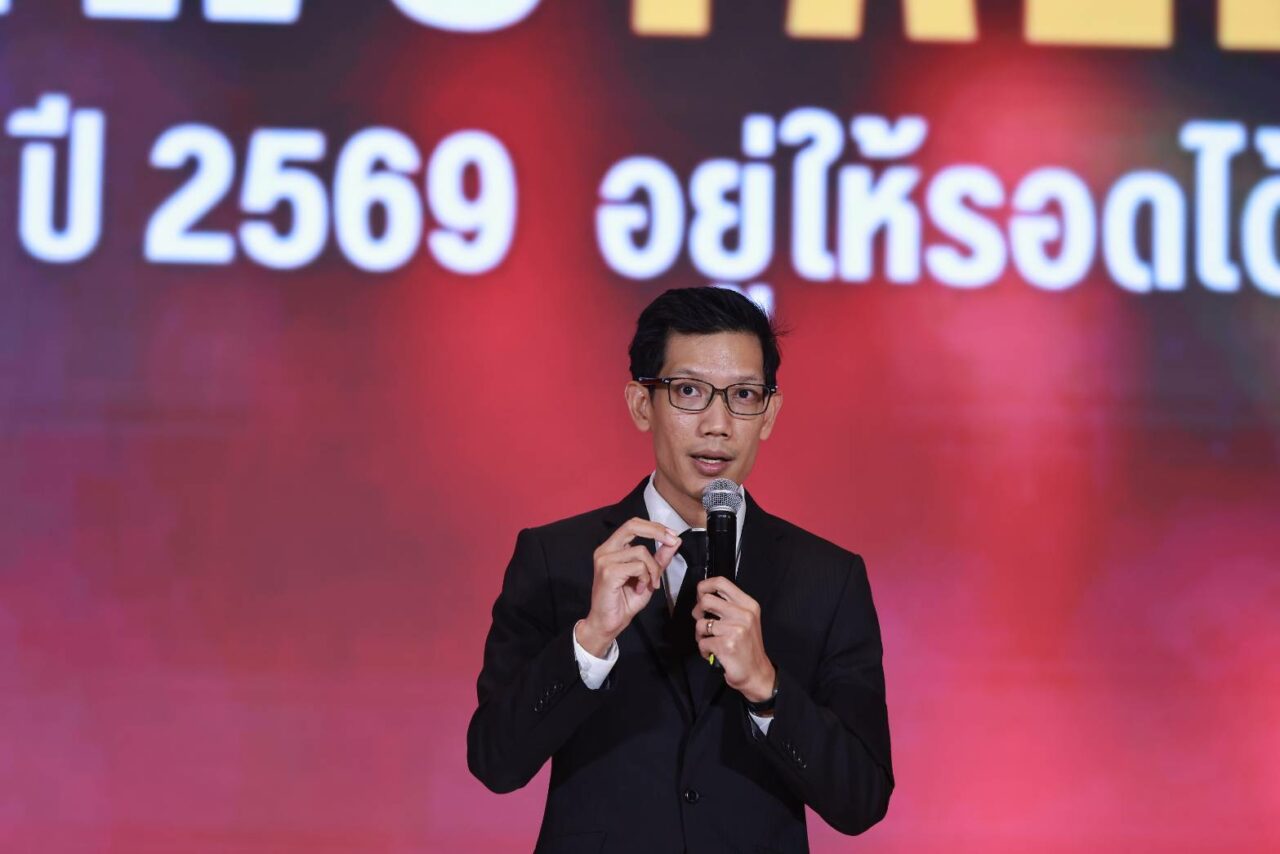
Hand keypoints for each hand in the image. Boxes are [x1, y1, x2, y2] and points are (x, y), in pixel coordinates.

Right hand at [578, 518, 680, 656]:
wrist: (608, 623)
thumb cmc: (624, 601)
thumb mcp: (648, 576)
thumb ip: (659, 558)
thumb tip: (674, 541)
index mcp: (612, 548)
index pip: (633, 525)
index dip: (655, 526)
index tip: (672, 535)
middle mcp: (605, 550)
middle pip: (633, 526)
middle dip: (657, 531)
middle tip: (672, 541)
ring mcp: (605, 560)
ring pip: (641, 551)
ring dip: (653, 569)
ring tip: (648, 584)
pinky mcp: (608, 571)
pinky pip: (638, 566)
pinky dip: (645, 578)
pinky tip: (639, 589)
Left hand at [692, 577, 775, 702]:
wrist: (757, 673)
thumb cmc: (747, 647)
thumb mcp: (746, 620)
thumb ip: (729, 606)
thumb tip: (704, 595)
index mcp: (748, 605)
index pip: (721, 582)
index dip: (704, 586)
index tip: (700, 596)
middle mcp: (743, 614)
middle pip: (706, 600)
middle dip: (698, 612)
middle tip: (703, 622)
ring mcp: (735, 629)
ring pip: (701, 623)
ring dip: (700, 635)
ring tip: (709, 641)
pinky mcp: (726, 645)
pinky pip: (702, 642)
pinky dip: (704, 649)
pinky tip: (713, 653)